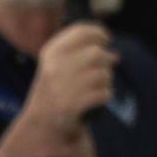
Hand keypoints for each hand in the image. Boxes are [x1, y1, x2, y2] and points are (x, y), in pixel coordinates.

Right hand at [22, 22, 116, 136]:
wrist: (42, 124)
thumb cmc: (56, 90)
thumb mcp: (60, 66)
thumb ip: (83, 54)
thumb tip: (114, 54)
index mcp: (51, 52)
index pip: (81, 31)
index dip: (98, 33)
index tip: (106, 39)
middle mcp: (54, 66)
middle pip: (97, 53)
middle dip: (106, 61)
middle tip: (103, 69)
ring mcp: (62, 86)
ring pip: (103, 74)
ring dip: (106, 80)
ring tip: (96, 87)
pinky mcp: (72, 105)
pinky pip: (104, 93)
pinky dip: (105, 95)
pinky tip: (97, 99)